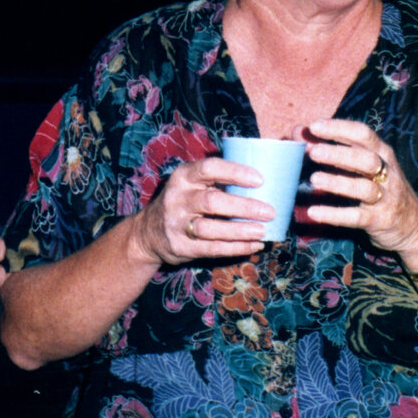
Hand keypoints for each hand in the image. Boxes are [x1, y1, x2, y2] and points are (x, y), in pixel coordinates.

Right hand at [132, 156, 272, 266]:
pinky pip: (211, 248)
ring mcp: (176, 224)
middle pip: (211, 201)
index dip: (234, 173)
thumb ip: (217, 180)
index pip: (209, 168)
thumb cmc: (183, 201)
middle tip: (269, 211)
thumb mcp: (190, 183)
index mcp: (183, 177)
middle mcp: (177, 198)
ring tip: (262, 231)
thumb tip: (264, 181)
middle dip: (243, 207)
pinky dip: (236, 248)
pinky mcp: (181, 246)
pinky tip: (254, 245)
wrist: (148, 232)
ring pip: (210, 228)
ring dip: (239, 231)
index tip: (259, 180)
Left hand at [303, 119, 417, 267]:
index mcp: (381, 154)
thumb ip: (331, 148)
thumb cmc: (378, 187)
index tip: (314, 126)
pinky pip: (356, 217)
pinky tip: (313, 212)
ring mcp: (385, 197)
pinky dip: (335, 214)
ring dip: (338, 182)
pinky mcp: (379, 220)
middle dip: (338, 154)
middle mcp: (386, 172)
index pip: (363, 134)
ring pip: (364, 187)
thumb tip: (298, 132)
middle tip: (312, 152)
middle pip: (365, 159)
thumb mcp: (360, 166)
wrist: (412, 225)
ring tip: (313, 179)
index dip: (339, 128)